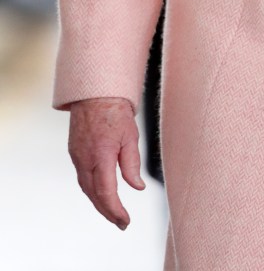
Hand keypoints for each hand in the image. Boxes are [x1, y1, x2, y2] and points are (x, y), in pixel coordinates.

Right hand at [68, 97, 145, 229]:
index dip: (115, 209)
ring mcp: (77, 157)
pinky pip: (82, 177)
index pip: (106, 191)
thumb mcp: (131, 136)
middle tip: (121, 222)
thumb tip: (136, 187)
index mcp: (101, 155)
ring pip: (86, 188)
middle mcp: (85, 159)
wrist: (95, 93)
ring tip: (113, 213)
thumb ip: (132, 164)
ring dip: (99, 203)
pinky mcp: (75, 153)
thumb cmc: (116, 111)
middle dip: (107, 211)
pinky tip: (101, 194)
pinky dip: (92, 190)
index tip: (125, 220)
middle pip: (94, 194)